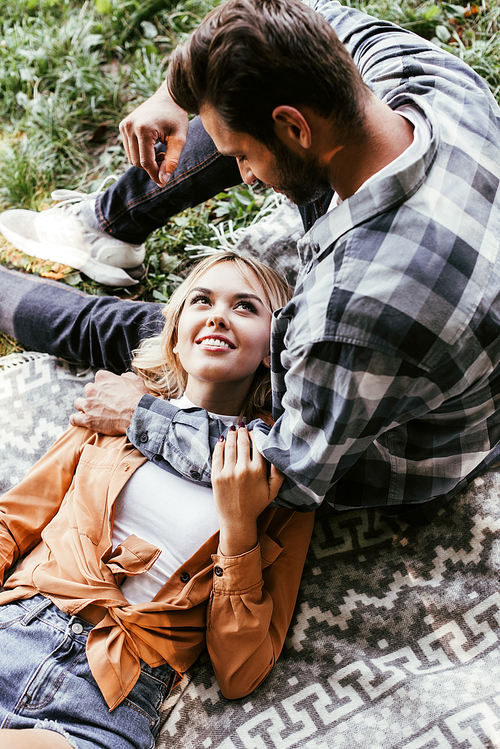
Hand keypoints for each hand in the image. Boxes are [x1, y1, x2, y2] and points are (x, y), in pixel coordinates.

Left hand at [70, 371, 147, 434]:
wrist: (136, 414)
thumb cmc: (138, 397)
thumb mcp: (136, 381)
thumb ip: (126, 376)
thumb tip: (122, 376)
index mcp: (103, 378)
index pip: (99, 378)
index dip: (105, 385)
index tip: (110, 390)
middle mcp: (92, 389)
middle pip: (88, 389)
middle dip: (94, 395)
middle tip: (103, 402)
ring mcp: (89, 404)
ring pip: (78, 403)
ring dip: (83, 405)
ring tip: (90, 411)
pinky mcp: (88, 419)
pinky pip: (74, 419)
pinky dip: (75, 420)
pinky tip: (78, 420)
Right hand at [119, 82, 188, 185]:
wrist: (168, 97)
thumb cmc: (176, 118)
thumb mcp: (179, 140)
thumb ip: (172, 161)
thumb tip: (163, 180)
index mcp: (144, 129)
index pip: (146, 162)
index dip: (155, 175)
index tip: (163, 183)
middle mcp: (130, 126)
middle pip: (137, 162)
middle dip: (152, 167)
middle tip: (167, 159)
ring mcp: (124, 126)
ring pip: (132, 158)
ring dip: (146, 161)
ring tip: (161, 152)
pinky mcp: (123, 126)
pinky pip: (130, 150)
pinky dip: (141, 154)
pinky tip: (153, 146)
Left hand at [212, 426, 283, 555]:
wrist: (237, 520)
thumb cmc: (256, 505)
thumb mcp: (273, 491)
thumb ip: (278, 473)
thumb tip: (278, 455)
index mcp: (258, 471)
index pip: (257, 446)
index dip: (255, 435)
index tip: (253, 430)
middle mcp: (243, 469)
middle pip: (243, 443)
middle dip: (242, 432)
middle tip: (242, 425)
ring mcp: (228, 472)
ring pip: (230, 446)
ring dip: (232, 435)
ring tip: (233, 429)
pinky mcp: (216, 476)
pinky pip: (217, 455)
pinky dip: (219, 445)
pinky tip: (222, 440)